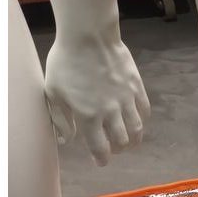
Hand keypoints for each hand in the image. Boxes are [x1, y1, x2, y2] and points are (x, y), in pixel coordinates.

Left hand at [43, 33, 150, 165]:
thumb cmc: (65, 62)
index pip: (100, 148)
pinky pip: (144, 110)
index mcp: (89, 116)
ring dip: (133, 139)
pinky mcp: (136, 86)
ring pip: (137, 129)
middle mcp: (111, 112)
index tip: (100, 161)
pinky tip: (136, 119)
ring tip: (129, 141)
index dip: (101, 159)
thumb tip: (66, 140)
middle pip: (121, 142)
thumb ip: (60, 119)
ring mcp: (126, 99)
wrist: (88, 35)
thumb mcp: (53, 92)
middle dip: (117, 150)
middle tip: (112, 149)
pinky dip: (142, 119)